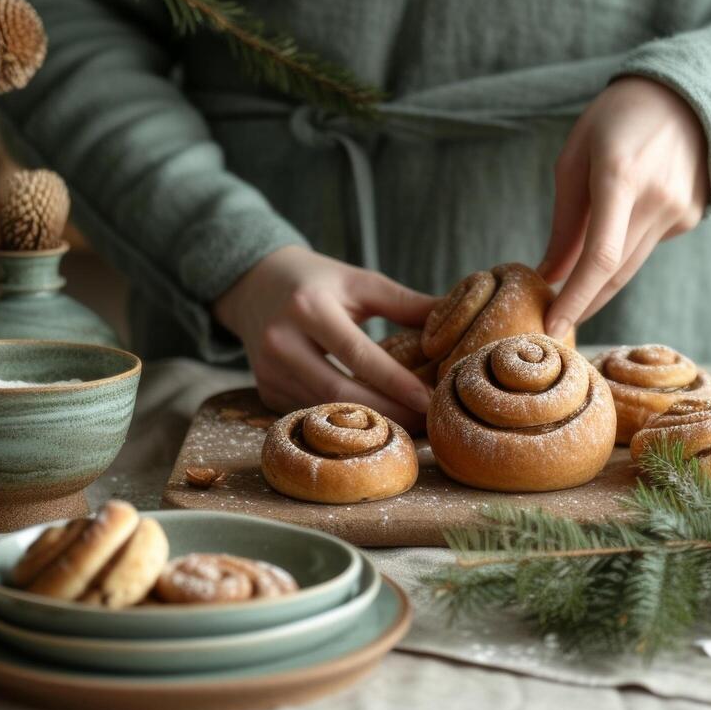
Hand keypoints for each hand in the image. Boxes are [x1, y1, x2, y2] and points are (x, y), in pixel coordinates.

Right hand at [214, 246, 437, 424]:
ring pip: (324, 410)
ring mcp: (268, 371)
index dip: (395, 381)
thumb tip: (456, 318)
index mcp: (308, 307)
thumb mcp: (360, 282)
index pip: (358, 354)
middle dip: (386, 413)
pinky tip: (373, 424)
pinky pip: (311, 413)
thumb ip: (406, 303)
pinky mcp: (265, 391)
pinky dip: (342, 422)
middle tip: (426, 424)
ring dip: (367, 424)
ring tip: (409, 428)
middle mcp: (281, 342)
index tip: (430, 399)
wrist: (254, 285)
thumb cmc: (318, 281)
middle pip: (339, 392)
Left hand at [539, 76, 709, 338]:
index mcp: (620, 176)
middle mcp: (656, 198)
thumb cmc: (617, 119)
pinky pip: (647, 246)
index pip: (599, 257)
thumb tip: (550, 275)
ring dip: (600, 288)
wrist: (688, 95)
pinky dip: (624, 250)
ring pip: (631, 267)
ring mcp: (679, 210)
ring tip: (571, 301)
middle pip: (615, 273)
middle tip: (552, 328)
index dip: (575, 299)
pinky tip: (618, 227)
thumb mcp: (576, 156)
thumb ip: (565, 220)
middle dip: (581, 304)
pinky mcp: (690, 217)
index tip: (552, 327)